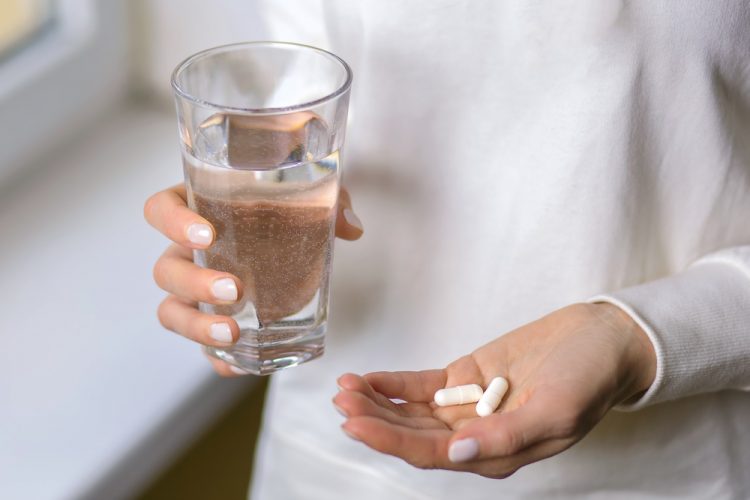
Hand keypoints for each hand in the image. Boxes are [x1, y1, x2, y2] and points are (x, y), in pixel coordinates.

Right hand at [144, 184, 362, 375]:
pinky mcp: (218, 319)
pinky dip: (218, 360)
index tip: (207, 233)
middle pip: (166, 271)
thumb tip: (351, 228)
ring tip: (232, 334)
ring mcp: (198, 290)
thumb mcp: (313, 196)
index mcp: (200, 209)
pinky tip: (241, 367)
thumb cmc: (290, 204)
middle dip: (193, 284)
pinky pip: (204, 346)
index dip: (173, 222)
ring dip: (196, 328)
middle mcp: (190, 251)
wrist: (299, 232)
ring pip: (173, 312)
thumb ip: (330, 203)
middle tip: (235, 290)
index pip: (161, 209)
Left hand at [334, 303, 655, 477]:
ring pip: (411, 411)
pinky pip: (422, 385)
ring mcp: (467, 405)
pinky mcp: (464, 377)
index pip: (433, 454)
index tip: (356, 424)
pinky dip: (394, 383)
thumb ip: (506, 436)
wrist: (601, 339)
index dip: (391, 442)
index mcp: (496, 454)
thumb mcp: (555, 410)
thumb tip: (456, 454)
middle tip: (343, 402)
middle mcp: (475, 436)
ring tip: (346, 388)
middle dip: (375, 420)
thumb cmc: (588, 378)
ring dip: (377, 403)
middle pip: (413, 434)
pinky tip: (369, 379)